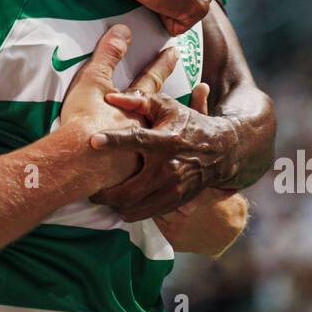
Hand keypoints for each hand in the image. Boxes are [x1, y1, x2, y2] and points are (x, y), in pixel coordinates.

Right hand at [57, 25, 179, 188]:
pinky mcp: (133, 178)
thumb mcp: (93, 81)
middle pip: (163, 118)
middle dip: (173, 110)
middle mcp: (147, 130)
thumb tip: (123, 29)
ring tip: (167, 146)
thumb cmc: (84, 120)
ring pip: (157, 149)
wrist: (79, 162)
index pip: (152, 79)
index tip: (174, 52)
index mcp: (138, 107)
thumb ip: (108, 55)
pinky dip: (148, 172)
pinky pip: (145, 174)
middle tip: (191, 99)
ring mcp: (143, 155)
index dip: (161, 64)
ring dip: (162, 146)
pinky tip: (146, 176)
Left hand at [87, 80, 237, 221]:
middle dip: (105, 194)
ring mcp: (173, 188)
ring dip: (115, 205)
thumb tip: (110, 97)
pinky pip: (145, 213)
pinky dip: (130, 211)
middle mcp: (168, 168)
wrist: (221, 151)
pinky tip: (122, 203)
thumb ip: (138, 101)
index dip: (113, 141)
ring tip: (104, 197)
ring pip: (135, 207)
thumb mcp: (167, 107)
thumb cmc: (188, 125)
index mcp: (165, 140)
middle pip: (129, 190)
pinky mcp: (175, 201)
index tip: (93, 140)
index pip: (136, 140)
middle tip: (91, 190)